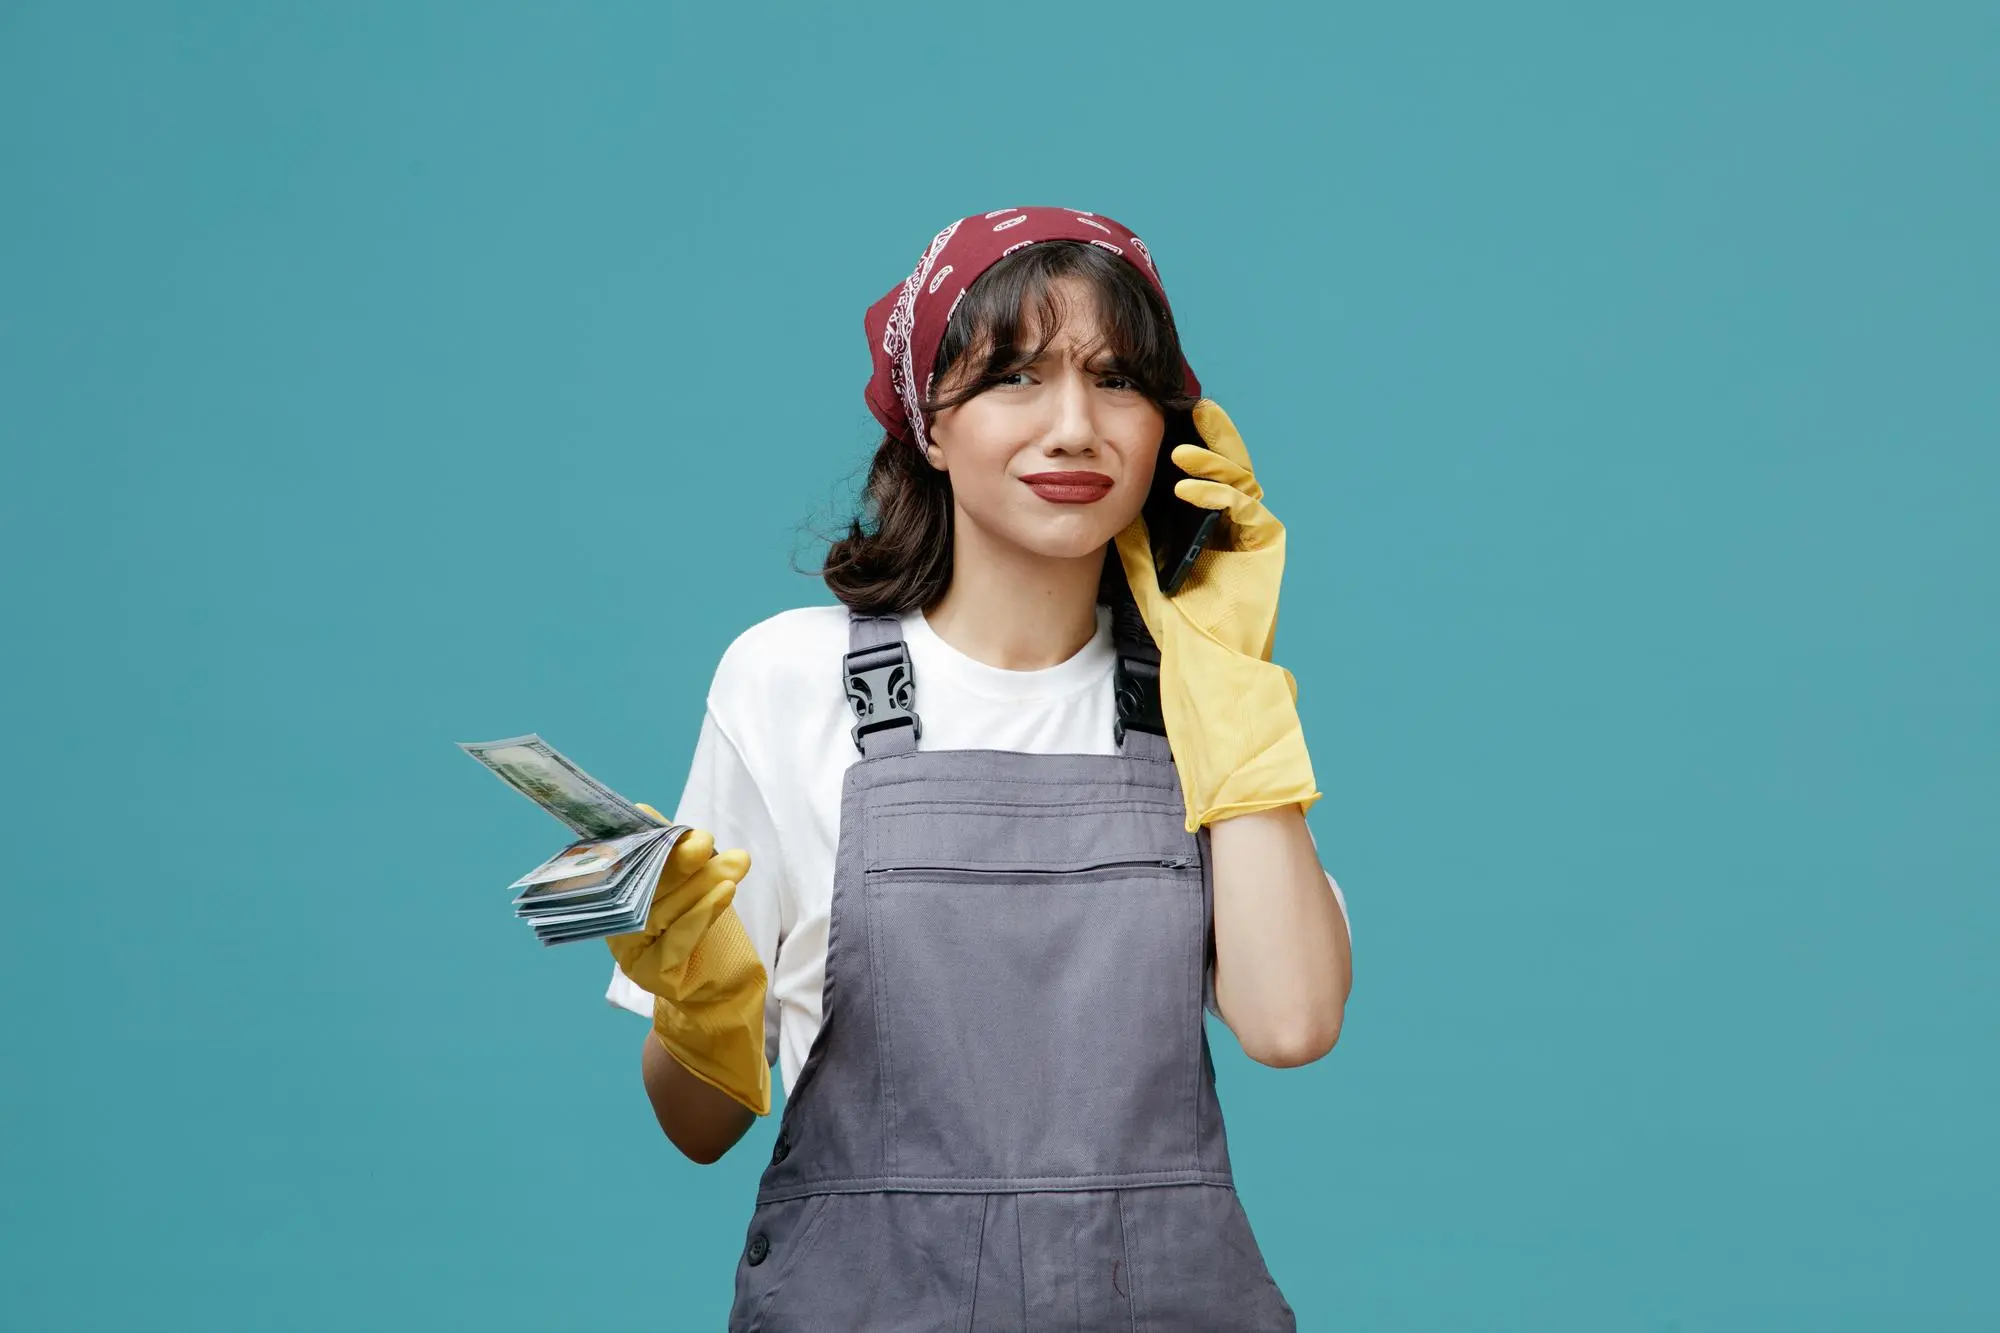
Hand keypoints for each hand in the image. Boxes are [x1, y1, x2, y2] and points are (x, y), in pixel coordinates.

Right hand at [604, 806, 770, 1114]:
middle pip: (642, 886)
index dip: (643, 842)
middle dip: (676, 860)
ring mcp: (631, 954)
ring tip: (733, 861)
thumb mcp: (688, 884)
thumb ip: (670, 852)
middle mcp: (616, 927)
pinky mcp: (653, 976)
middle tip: (705, 840)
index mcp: (615, 900)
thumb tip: (644, 810)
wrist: (721, 993)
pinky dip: (704, 911)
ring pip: (664, 910)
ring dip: (700, 882)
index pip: (621, 865)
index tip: (664, 823)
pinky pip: (678, 938)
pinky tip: (727, 889)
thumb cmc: (702, 931)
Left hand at [1115, 399, 1286, 662]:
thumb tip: (1114, 494)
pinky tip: (1189, 486)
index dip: (1193, 442)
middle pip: (1230, 464)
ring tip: (1180, 448)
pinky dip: (1217, 492)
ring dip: (1211, 458)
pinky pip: (1245, 506)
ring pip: (1240, 477)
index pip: (1205, 471)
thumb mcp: (1142, 567)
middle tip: (1194, 407)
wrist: (1203, 662)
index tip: (1169, 416)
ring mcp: (1255, 531)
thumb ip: (1135, 533)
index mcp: (1212, 523)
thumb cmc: (1177, 622)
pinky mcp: (1267, 544)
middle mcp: (1237, 522)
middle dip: (1213, 433)